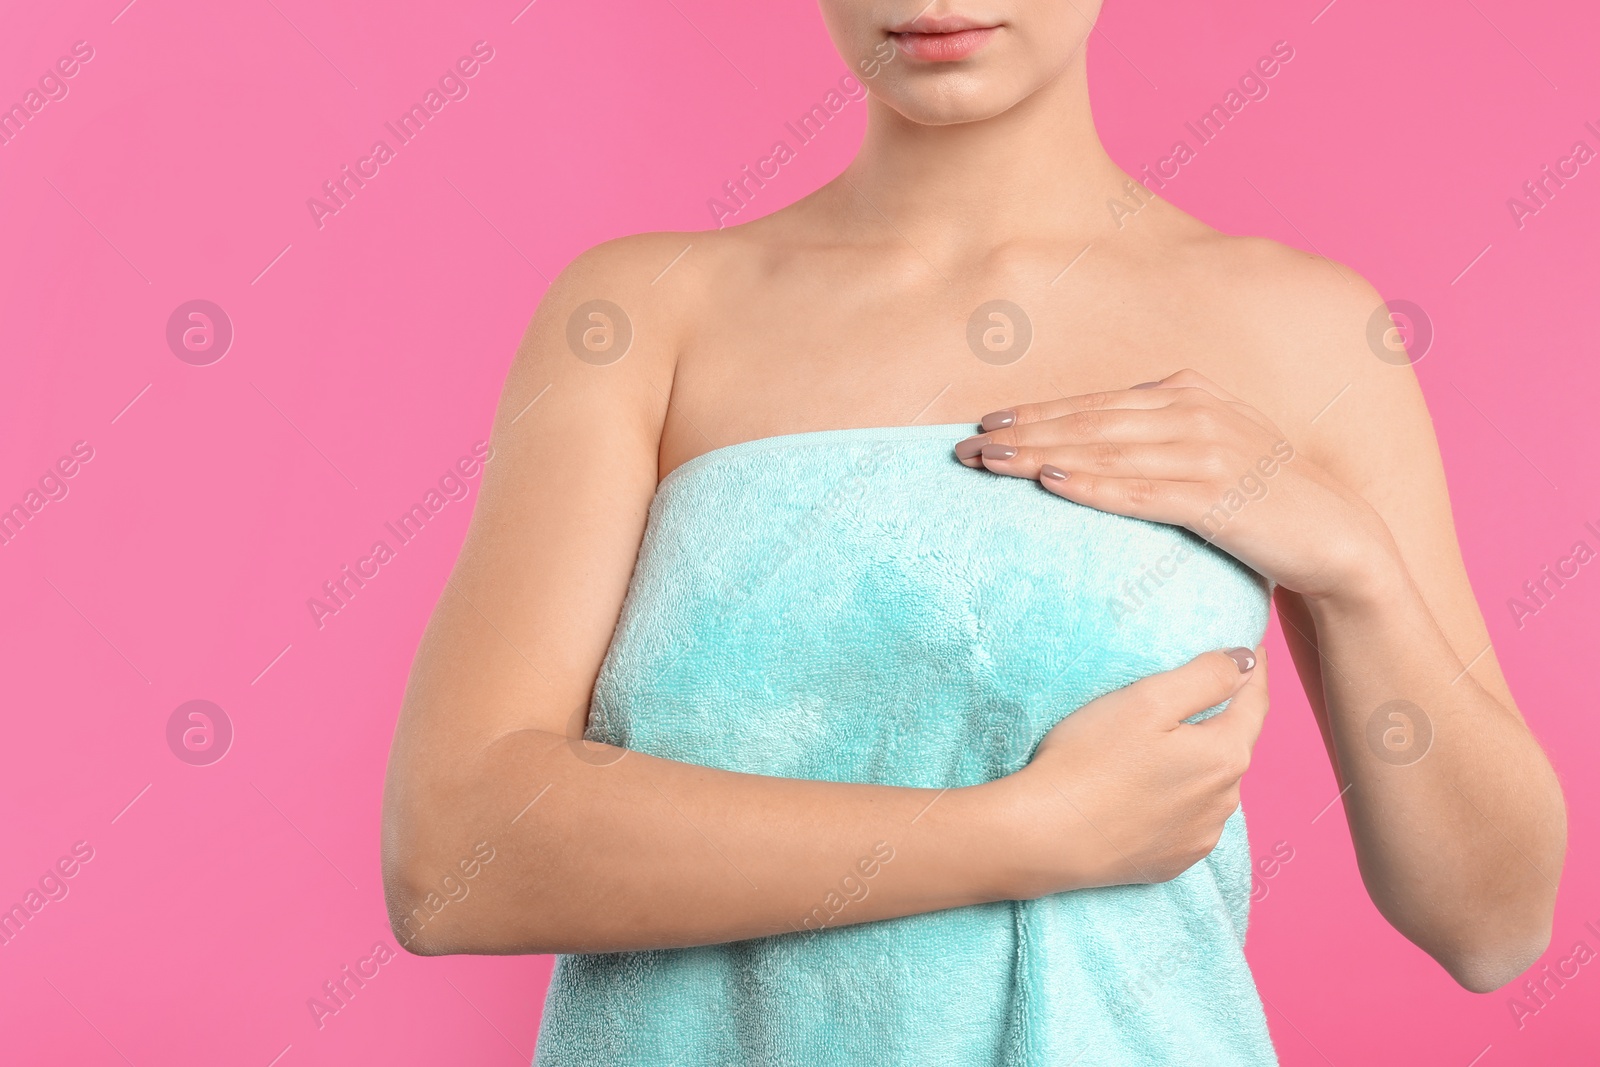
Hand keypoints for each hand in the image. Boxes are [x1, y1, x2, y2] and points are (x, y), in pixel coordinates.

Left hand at [954, 369, 1396, 600]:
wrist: (1337, 536)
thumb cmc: (1260, 497)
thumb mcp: (1206, 449)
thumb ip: (1154, 435)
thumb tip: (1087, 444)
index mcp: (1186, 392)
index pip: (1093, 403)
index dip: (1034, 412)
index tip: (982, 423)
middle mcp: (1193, 410)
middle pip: (1087, 421)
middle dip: (1021, 433)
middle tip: (963, 447)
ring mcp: (1207, 450)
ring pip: (1103, 450)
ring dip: (1040, 455)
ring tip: (990, 462)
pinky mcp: (1218, 495)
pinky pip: (1140, 490)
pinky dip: (1092, 485)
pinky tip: (1050, 484)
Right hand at [998, 646, 1267, 895]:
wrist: (1045, 837)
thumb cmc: (1090, 760)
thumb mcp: (1147, 700)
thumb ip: (1205, 677)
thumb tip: (1246, 662)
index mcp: (1224, 755)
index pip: (1254, 702)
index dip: (1253, 671)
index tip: (1254, 650)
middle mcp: (1224, 800)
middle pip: (1233, 744)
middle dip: (1224, 717)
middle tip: (1203, 693)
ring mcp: (1200, 837)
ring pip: (1212, 785)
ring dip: (1201, 761)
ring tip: (1168, 745)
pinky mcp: (1173, 861)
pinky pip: (1189, 820)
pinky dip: (1181, 799)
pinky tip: (1152, 791)